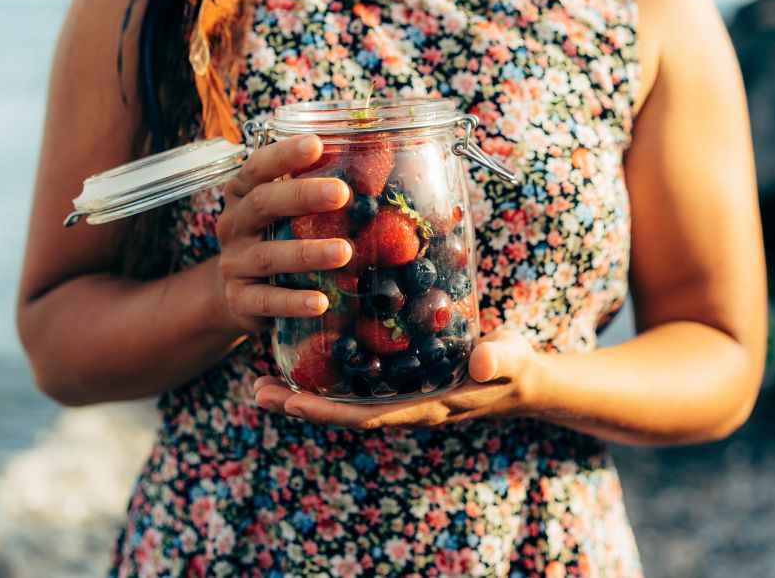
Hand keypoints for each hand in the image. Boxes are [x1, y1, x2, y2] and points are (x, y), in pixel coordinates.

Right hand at [215, 135, 352, 333]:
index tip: (315, 143)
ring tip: (344, 252)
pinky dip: (294, 302)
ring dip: (307, 253)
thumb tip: (378, 159)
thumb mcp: (284, 214)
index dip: (283, 154)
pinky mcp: (240, 300)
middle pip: (263, 204)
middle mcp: (235, 225)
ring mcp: (235, 264)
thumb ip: (315, 191)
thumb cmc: (275, 239)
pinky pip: (267, 301)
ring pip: (269, 256)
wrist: (238, 294)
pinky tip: (321, 302)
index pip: (257, 167)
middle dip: (302, 196)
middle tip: (342, 193)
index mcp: (244, 195)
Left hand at [253, 330, 540, 427]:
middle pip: (341, 414)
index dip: (328, 410)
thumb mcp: (510, 359)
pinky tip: (300, 363)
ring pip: (341, 403)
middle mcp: (403, 408)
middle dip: (298, 405)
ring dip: (301, 395)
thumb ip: (498, 358)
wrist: (518, 379)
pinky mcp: (396, 386)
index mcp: (424, 406)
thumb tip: (480, 359)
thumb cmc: (513, 367)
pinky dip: (323, 381)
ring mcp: (397, 400)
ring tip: (260, 382)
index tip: (292, 399)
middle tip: (256, 390)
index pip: (368, 415)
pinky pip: (353, 389)